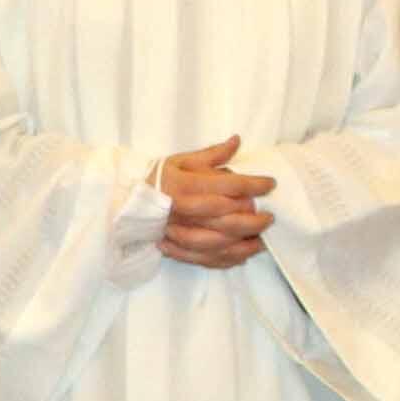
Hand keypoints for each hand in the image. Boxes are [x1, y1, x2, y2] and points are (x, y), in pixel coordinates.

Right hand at [157, 136, 272, 268]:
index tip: (271, 183)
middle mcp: (183, 212)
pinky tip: (244, 254)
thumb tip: (237, 140)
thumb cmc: (162, 179)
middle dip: (253, 220)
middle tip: (270, 217)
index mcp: (186, 187)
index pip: (227, 186)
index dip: (253, 185)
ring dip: (244, 244)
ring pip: (217, 244)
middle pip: (225, 219)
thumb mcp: (183, 160)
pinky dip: (227, 259)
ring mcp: (179, 233)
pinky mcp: (177, 249)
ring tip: (263, 239)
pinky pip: (205, 259)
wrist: (128, 202)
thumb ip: (213, 154)